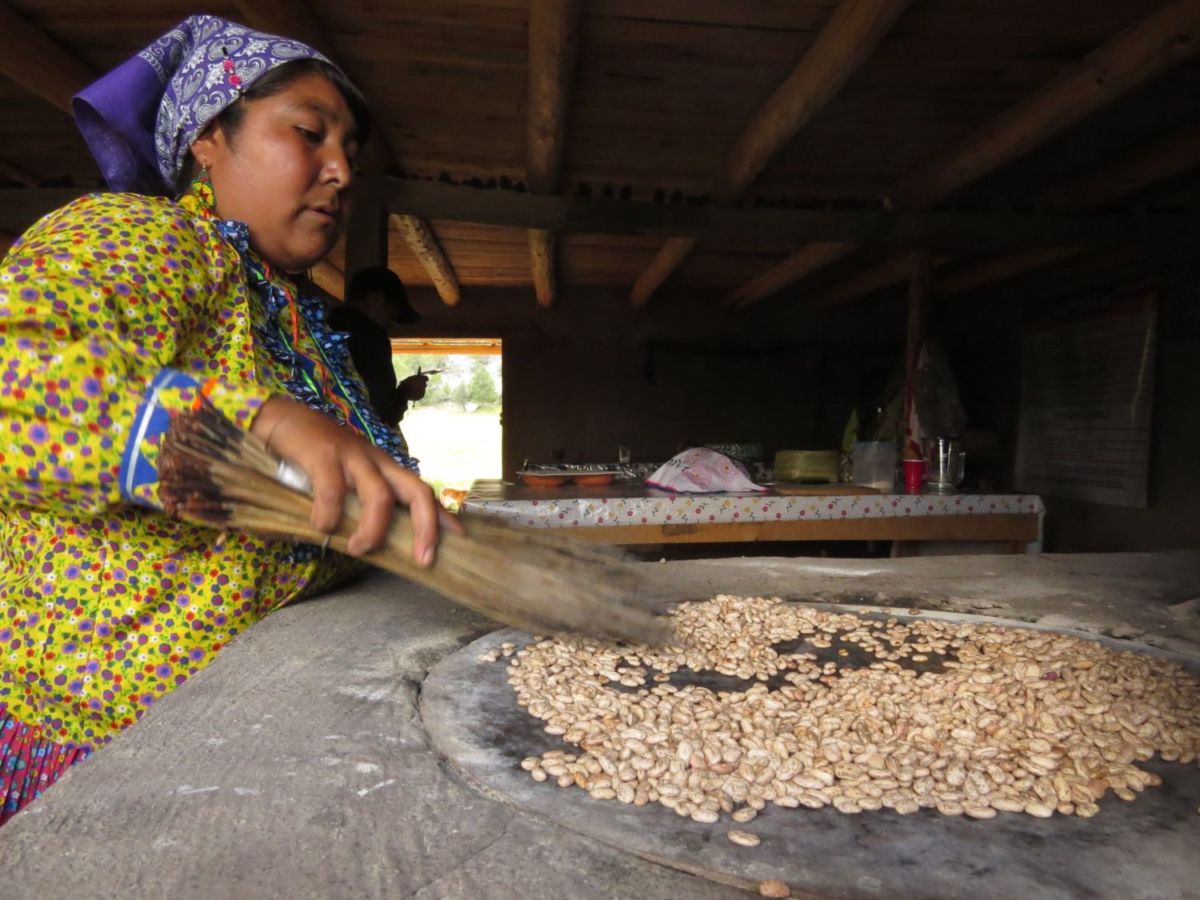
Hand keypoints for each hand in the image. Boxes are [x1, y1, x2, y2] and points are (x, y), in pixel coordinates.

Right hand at [250, 395, 450, 561]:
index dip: (442, 516)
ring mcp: (353, 456)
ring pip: (379, 495)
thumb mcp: (345, 480)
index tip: (458, 539)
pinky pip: (333, 490)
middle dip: (426, 527)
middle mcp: (377, 461)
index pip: (423, 491)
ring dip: (373, 530)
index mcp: (385, 469)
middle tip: (422, 559)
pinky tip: (321, 527)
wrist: (281, 419)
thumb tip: (372, 544)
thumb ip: (360, 504)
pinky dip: (329, 515)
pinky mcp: (324, 454)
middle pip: (416, 491)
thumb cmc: (314, 456)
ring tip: (358, 548)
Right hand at [398, 374, 427, 401]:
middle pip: (424, 384)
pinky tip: (413, 394)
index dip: (423, 379)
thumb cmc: (404, 385)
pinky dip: (418, 394)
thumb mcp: (409, 378)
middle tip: (415, 386)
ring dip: (419, 390)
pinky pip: (421, 394)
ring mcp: (423, 391)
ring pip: (423, 390)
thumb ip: (416, 378)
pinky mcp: (422, 396)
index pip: (426, 378)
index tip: (421, 380)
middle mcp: (424, 384)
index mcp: (421, 379)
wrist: (403, 393)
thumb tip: (419, 378)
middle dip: (421, 385)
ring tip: (412, 391)